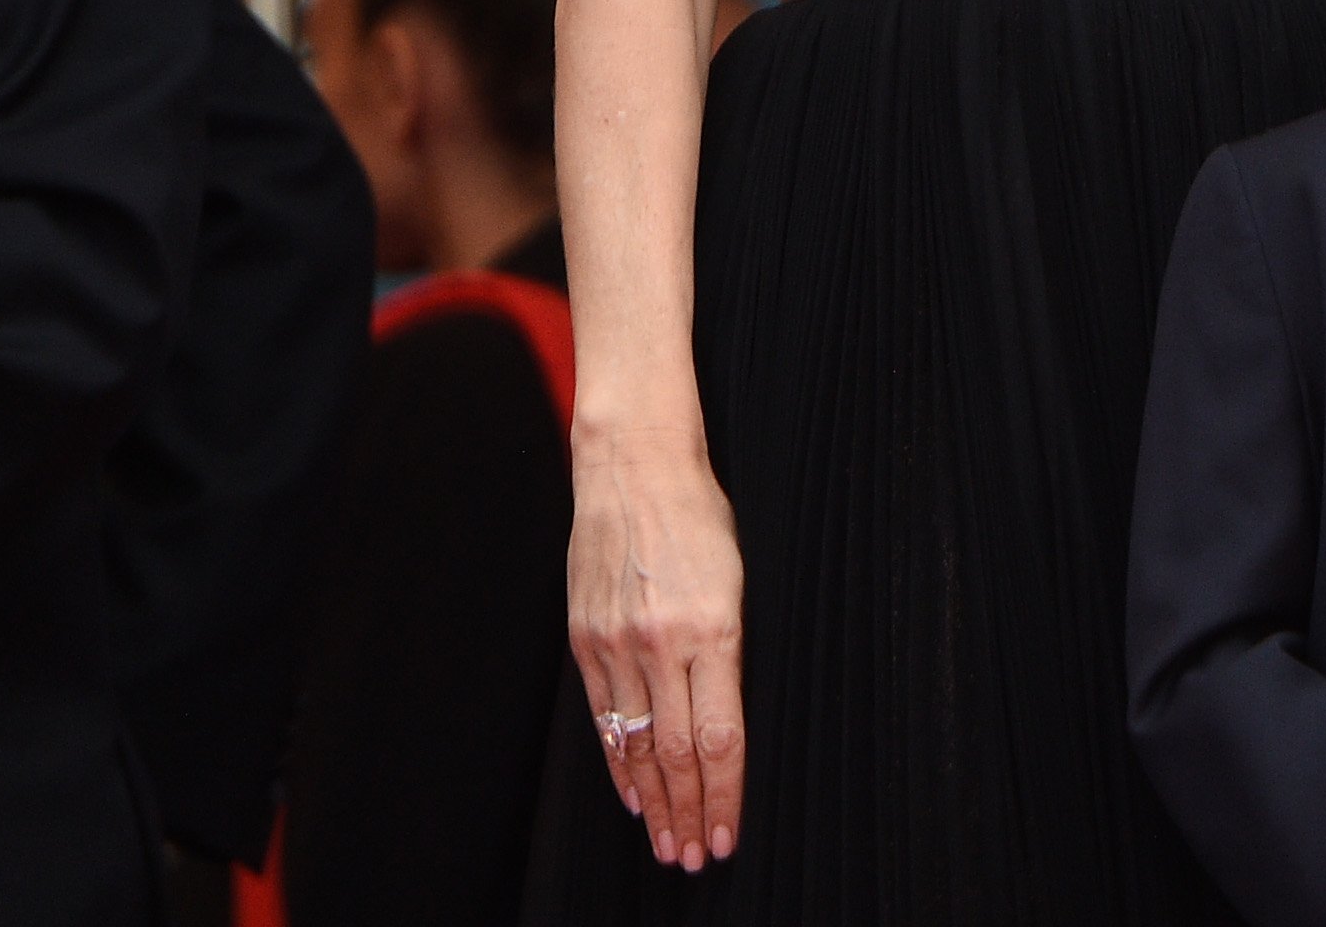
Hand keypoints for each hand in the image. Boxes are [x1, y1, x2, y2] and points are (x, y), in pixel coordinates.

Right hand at [567, 425, 748, 868]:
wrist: (632, 469)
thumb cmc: (700, 515)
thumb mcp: (739, 577)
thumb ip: (730, 648)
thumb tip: (729, 715)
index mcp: (714, 629)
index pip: (721, 737)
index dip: (724, 795)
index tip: (727, 835)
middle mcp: (662, 644)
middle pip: (679, 753)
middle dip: (688, 813)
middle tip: (694, 857)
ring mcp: (617, 645)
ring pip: (638, 744)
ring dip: (653, 801)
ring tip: (665, 843)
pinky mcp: (586, 640)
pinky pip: (604, 716)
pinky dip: (619, 761)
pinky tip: (631, 792)